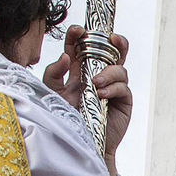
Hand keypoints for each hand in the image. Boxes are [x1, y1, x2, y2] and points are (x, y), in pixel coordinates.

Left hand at [44, 28, 132, 156]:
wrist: (81, 145)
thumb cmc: (66, 120)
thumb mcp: (52, 93)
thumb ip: (53, 73)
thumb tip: (65, 56)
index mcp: (79, 71)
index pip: (82, 47)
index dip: (80, 36)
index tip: (78, 31)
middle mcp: (98, 76)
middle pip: (110, 52)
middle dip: (114, 41)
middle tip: (110, 38)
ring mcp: (112, 88)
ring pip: (119, 68)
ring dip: (109, 72)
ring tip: (96, 83)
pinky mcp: (122, 101)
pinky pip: (123, 87)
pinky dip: (113, 88)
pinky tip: (101, 95)